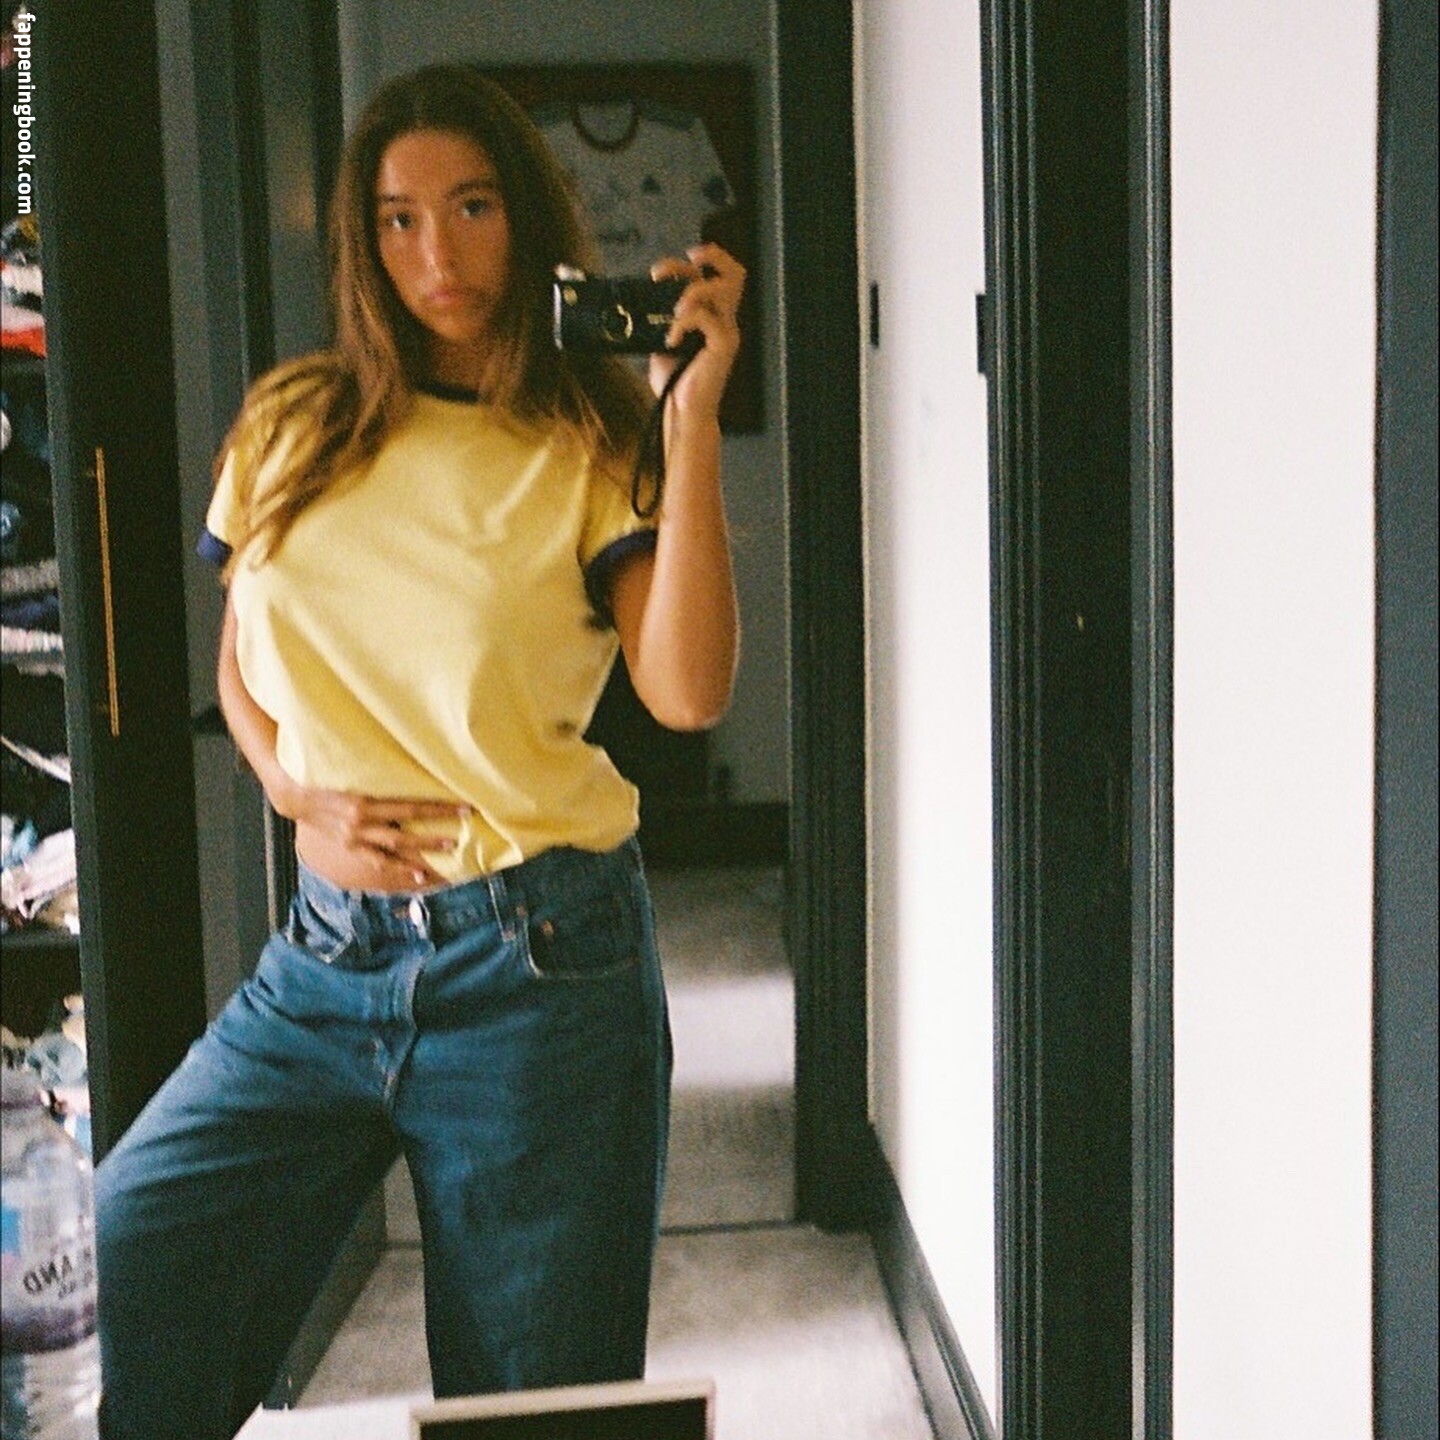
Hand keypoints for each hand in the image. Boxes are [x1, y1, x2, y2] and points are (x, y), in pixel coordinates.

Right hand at [272, 777, 465, 889]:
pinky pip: (378, 861)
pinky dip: (400, 869)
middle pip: (406, 830)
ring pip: (395, 849)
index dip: (437, 808)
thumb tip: (413, 760)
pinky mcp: (351, 848)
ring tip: (450, 851)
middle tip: (464, 829)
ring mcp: (355, 839)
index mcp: (362, 801)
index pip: (409, 807)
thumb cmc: (326, 775)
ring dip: (424, 852)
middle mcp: (360, 823)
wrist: (295, 796)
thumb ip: (378, 771)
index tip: (463, 806)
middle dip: (436, 830)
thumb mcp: (351, 769)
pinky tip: (420, 875)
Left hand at [648, 243, 745, 419]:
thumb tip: (640, 304)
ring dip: (694, 290)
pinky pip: (704, 317)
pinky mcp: (724, 346)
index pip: (714, 277)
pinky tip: (670, 340)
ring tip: (676, 308)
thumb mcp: (661, 344)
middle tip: (688, 257)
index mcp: (712, 318)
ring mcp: (727, 332)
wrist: (680, 412)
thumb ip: (661, 321)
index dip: (695, 263)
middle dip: (712, 256)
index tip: (662, 270)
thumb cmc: (675, 384)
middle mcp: (724, 322)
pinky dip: (682, 323)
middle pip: (735, 273)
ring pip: (724, 288)